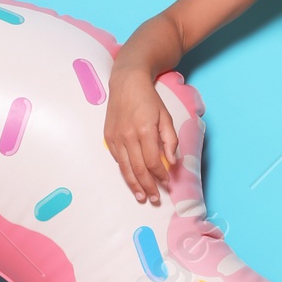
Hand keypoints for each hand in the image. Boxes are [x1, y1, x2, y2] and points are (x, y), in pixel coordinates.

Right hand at [104, 71, 178, 204]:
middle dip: (148, 186)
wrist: (127, 82)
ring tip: (142, 197)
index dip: (161, 175)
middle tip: (155, 198)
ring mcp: (116, 137)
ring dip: (134, 185)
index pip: (153, 161)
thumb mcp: (166, 116)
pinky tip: (131, 179)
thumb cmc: (149, 99)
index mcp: (145, 130)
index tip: (167, 182)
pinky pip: (117, 159)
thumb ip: (170, 139)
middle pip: (138, 169)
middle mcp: (128, 136)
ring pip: (125, 168)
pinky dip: (125, 171)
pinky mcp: (109, 137)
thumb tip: (172, 162)